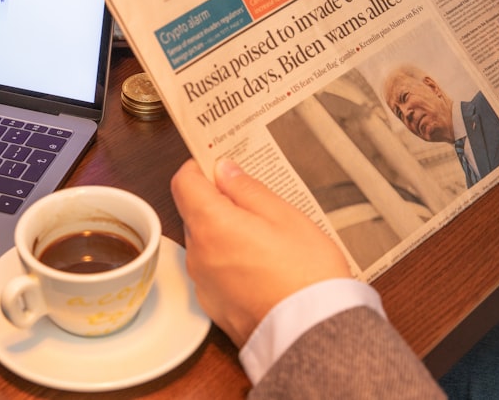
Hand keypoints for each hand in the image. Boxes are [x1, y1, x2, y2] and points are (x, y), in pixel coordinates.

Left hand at [170, 158, 350, 347]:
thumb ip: (247, 189)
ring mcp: (203, 282)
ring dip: (224, 234)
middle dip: (217, 203)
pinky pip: (214, 271)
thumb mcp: (284, 216)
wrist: (314, 334)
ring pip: (205, 243)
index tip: (217, 163)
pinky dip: (229, 263)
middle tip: (254, 201)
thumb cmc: (305, 273)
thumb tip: (223, 170)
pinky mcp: (213, 305)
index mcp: (210, 224)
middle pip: (194, 213)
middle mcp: (197, 253)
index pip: (183, 182)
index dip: (199, 168)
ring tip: (266, 238)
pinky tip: (261, 267)